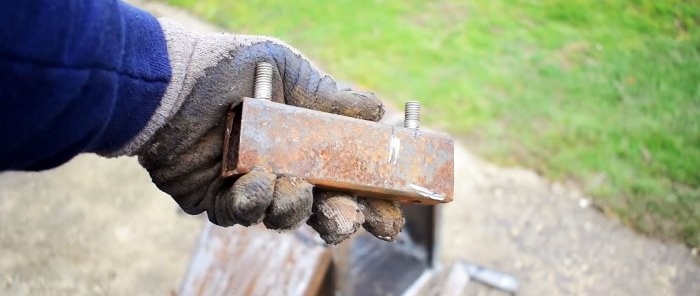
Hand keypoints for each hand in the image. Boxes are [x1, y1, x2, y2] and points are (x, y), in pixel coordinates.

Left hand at [117, 19, 403, 243]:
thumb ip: (334, 98)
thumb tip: (380, 112)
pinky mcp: (218, 202)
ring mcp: (252, 189)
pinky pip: (242, 216)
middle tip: (345, 218)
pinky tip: (255, 181)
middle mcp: (285, 171)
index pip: (351, 182)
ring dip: (294, 207)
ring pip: (286, 219)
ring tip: (290, 183)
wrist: (175, 80)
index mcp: (310, 146)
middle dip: (341, 220)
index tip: (391, 214)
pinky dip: (253, 202)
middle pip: (324, 211)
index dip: (374, 202)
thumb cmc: (235, 69)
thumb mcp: (293, 73)